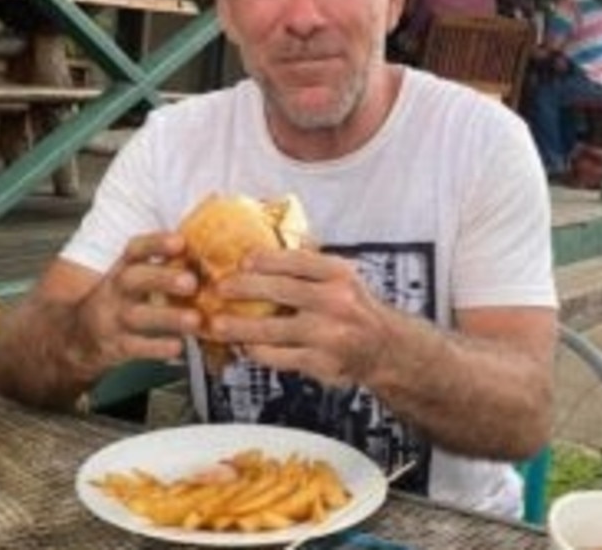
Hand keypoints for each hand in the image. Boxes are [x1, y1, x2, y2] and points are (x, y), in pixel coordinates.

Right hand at [70, 232, 201, 376]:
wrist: (77, 338)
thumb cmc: (122, 301)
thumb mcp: (135, 277)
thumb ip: (165, 265)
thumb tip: (209, 251)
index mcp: (123, 269)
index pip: (135, 250)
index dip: (156, 244)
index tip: (179, 241)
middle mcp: (116, 291)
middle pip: (134, 280)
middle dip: (163, 279)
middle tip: (191, 282)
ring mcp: (113, 319)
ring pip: (137, 316)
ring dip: (168, 317)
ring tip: (194, 319)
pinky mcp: (115, 347)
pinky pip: (135, 347)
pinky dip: (157, 348)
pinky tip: (178, 346)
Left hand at [207, 248, 392, 386]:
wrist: (385, 348)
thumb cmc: (356, 308)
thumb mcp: (344, 277)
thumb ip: (311, 263)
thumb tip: (270, 239)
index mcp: (339, 275)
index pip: (298, 261)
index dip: (266, 259)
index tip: (242, 259)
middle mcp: (336, 302)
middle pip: (281, 291)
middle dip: (244, 288)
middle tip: (219, 288)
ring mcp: (328, 334)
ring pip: (272, 329)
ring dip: (239, 327)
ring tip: (217, 325)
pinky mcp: (320, 362)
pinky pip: (279, 356)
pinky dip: (257, 351)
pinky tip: (244, 346)